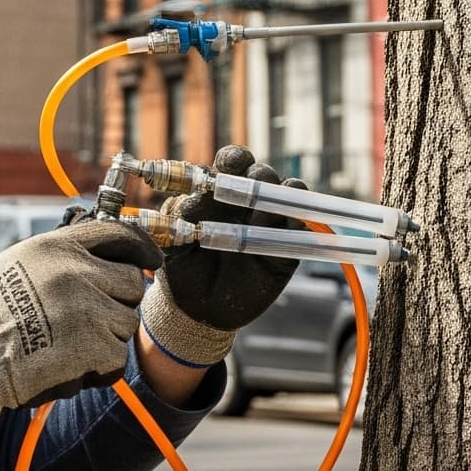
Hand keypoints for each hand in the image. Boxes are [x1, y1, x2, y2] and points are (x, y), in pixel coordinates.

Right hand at [0, 218, 163, 441]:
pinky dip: (99, 367)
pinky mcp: (95, 348)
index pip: (119, 235)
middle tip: (86, 316)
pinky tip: (70, 363)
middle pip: (132, 283)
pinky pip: (118, 357)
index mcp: (58, 248)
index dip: (142, 248)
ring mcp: (89, 311)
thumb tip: (103, 251)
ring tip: (68, 341)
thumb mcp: (18, 263)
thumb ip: (61, 253)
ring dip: (106, 336)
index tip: (153, 259)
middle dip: (117, 301)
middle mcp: (77, 273)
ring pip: (127, 323)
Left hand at [139, 146, 300, 369]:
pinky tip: (286, 223)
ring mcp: (268, 223)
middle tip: (247, 187)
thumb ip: (175, 220)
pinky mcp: (286, 247)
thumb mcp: (170, 242)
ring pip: (287, 193)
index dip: (233, 160)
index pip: (231, 163)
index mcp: (217, 193)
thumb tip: (188, 201)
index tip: (226, 167)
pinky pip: (301, 226)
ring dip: (278, 193)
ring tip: (262, 210)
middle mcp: (246, 203)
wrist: (198, 310)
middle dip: (258, 174)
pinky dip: (298, 219)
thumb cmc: (182, 269)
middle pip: (262, 173)